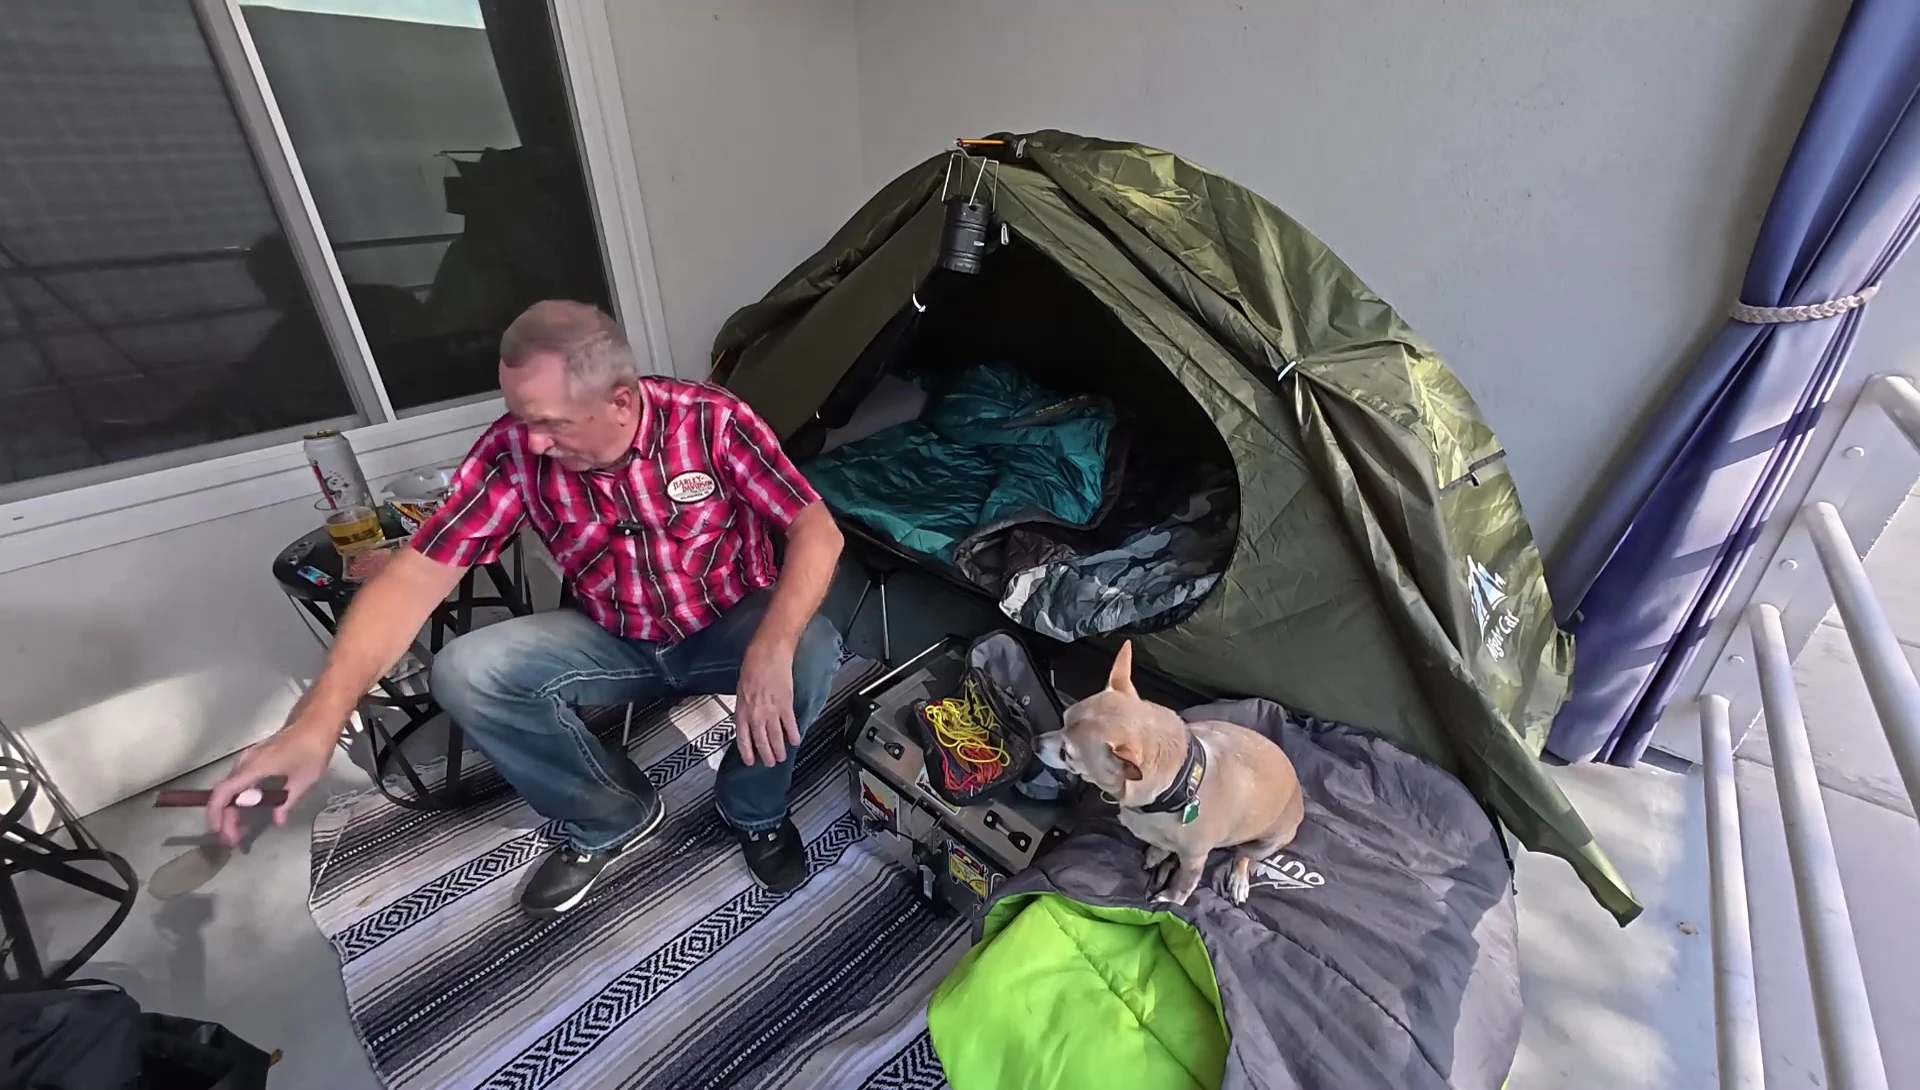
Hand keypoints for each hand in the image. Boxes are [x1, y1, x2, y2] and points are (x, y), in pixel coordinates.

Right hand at [204, 722, 335, 845]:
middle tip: (232, 839)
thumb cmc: (311, 749)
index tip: (220, 832)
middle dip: (225, 818)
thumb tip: (276, 820)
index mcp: (253, 768)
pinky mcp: (256, 758)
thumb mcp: (303, 780)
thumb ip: (286, 801)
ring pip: (231, 787)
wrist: (316, 721)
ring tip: (237, 830)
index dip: (216, 813)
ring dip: (231, 809)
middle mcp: (245, 763)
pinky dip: (239, 797)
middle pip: (225, 793)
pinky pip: (240, 781)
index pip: (224, 792)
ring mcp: (249, 759)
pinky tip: (247, 810)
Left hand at [735, 637, 799, 766]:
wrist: (768, 654)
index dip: (747, 751)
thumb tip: (749, 716)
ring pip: (775, 736)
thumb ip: (745, 705)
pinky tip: (795, 741)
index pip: (743, 737)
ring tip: (782, 757)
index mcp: (742, 709)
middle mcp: (756, 714)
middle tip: (770, 763)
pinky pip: (790, 724)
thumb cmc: (753, 665)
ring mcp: (771, 711)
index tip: (750, 761)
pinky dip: (793, 734)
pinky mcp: (786, 705)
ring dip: (779, 749)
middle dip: (766, 754)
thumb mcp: (741, 688)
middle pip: (761, 740)